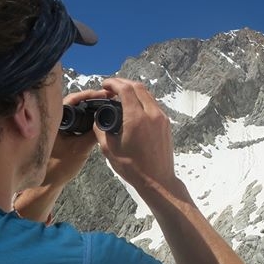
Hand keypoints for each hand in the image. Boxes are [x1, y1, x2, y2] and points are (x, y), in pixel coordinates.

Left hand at [14, 88, 108, 222]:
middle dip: (92, 99)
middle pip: (75, 102)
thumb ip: (93, 134)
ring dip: (89, 109)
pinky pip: (74, 120)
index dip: (90, 95)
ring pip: (75, 111)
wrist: (47, 182)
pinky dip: (86, 118)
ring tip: (105, 106)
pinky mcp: (60, 133)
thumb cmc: (58, 167)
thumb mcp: (80, 149)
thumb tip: (107, 121)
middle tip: (108, 98)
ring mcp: (57, 126)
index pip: (74, 99)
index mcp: (54, 119)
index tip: (104, 94)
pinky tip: (96, 121)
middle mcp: (54, 119)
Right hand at [94, 78, 189, 200]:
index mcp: (136, 119)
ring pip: (147, 94)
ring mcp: (161, 118)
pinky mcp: (165, 123)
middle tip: (111, 87)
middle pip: (138, 87)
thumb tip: (98, 119)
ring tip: (120, 96)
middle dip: (123, 83)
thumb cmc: (133, 168)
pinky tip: (133, 106)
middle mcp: (152, 114)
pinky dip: (142, 99)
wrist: (157, 180)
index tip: (104, 84)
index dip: (113, 83)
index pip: (125, 90)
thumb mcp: (109, 149)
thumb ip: (100, 130)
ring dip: (133, 90)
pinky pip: (153, 103)